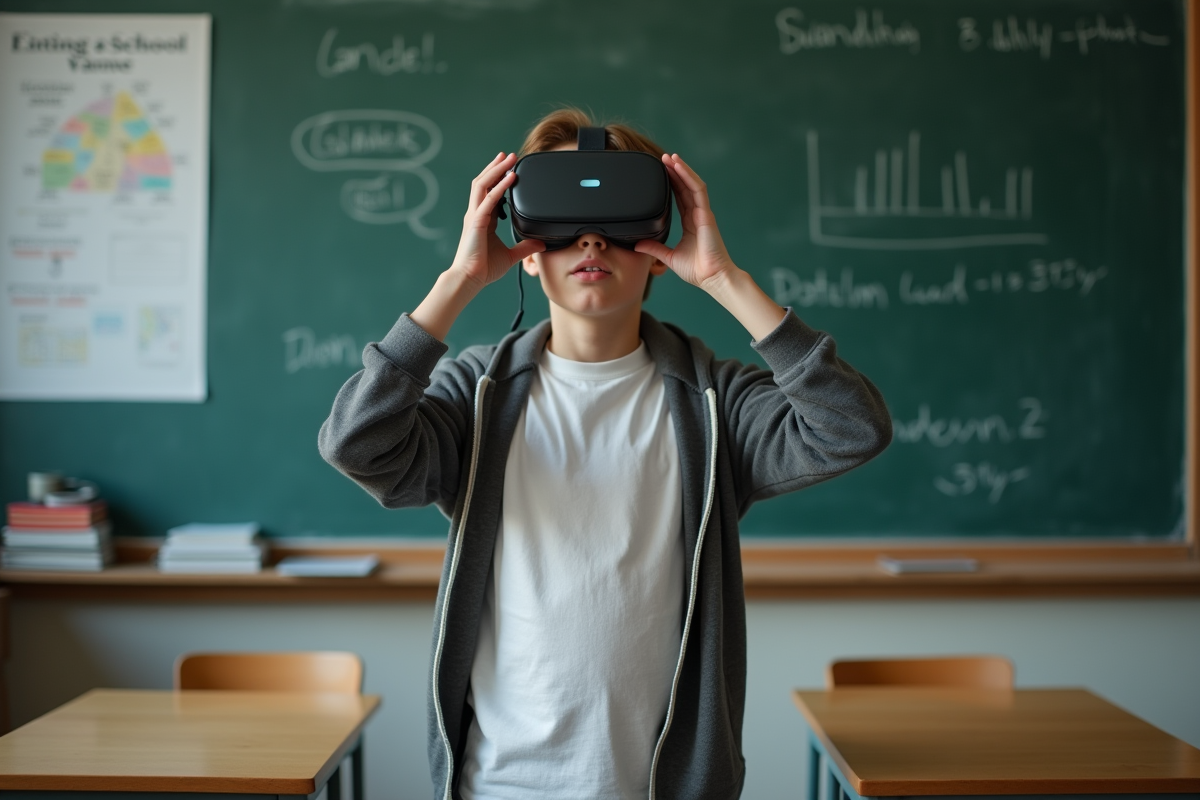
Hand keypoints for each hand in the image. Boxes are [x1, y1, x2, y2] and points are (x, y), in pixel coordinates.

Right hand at [449, 152, 544, 289]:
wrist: (470, 279)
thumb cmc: (483, 269)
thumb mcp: (510, 256)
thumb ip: (524, 247)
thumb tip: (540, 243)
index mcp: (483, 219)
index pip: (490, 192)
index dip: (498, 178)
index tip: (510, 168)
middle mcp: (477, 213)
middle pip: (484, 182)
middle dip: (496, 167)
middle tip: (509, 155)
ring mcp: (474, 215)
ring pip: (483, 184)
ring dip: (497, 169)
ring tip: (508, 158)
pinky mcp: (476, 221)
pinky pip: (489, 199)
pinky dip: (500, 186)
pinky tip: (510, 177)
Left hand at [635, 154, 738, 291]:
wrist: (712, 278)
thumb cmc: (697, 270)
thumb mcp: (669, 257)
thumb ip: (654, 248)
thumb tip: (638, 245)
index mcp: (690, 223)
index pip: (680, 197)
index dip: (672, 183)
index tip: (662, 173)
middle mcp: (697, 215)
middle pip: (685, 187)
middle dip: (675, 171)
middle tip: (663, 158)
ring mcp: (703, 213)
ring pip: (692, 184)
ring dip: (681, 169)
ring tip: (670, 157)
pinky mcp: (706, 214)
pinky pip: (698, 190)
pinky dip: (688, 177)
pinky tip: (679, 167)